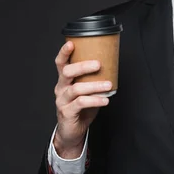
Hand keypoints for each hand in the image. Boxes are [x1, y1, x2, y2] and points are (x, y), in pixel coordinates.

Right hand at [52, 41, 110, 158]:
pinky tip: (105, 100)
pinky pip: (81, 103)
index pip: (61, 63)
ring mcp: (62, 100)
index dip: (64, 53)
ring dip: (94, 86)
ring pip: (76, 89)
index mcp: (65, 80)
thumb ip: (94, 78)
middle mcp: (61, 88)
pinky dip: (95, 100)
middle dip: (83, 66)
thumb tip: (112, 65)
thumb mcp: (87, 90)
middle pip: (67, 72)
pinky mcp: (67, 112)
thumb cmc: (81, 107)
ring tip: (108, 85)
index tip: (71, 43)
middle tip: (98, 64)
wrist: (73, 130)